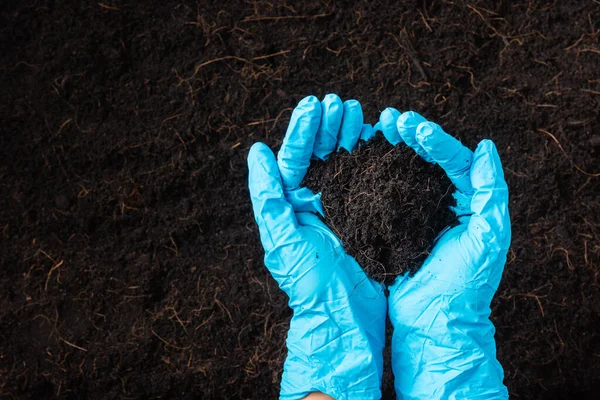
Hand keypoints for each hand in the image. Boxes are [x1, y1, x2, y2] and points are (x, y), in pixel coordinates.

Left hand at [248, 95, 385, 399]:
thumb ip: (268, 198)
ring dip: (350, 136)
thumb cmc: (311, 285)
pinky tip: (380, 139)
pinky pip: (369, 181)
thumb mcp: (284, 241)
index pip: (294, 159)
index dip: (302, 130)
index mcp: (291, 206)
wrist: (348, 319)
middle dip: (328, 127)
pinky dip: (374, 159)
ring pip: (345, 163)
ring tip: (359, 113)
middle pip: (320, 156)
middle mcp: (315, 204)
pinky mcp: (368, 217)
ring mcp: (343, 209)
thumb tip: (256, 153)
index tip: (313, 104)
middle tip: (340, 102)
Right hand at [378, 109, 510, 398]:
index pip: (454, 160)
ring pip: (404, 171)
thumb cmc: (467, 283)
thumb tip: (487, 147)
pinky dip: (375, 174)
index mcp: (468, 202)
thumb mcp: (489, 236)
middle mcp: (442, 202)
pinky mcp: (393, 226)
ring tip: (376, 126)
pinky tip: (363, 157)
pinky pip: (385, 194)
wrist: (434, 322)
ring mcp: (416, 213)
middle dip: (410, 135)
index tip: (413, 126)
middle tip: (390, 117)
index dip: (435, 140)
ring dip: (391, 148)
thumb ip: (491, 191)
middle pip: (427, 159)